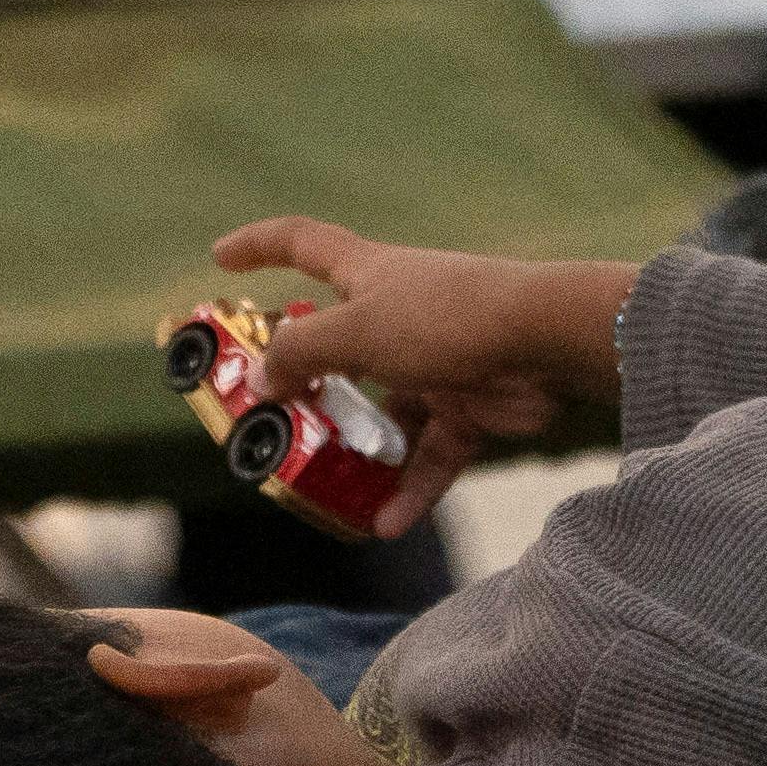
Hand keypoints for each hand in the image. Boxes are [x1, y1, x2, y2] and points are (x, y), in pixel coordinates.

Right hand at [210, 217, 638, 537]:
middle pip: (335, 343)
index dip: (258, 246)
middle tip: (269, 420)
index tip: (221, 258)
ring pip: (381, 409)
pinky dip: (410, 486)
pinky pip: (428, 452)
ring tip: (326, 489)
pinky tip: (386, 522)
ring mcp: (433, 359)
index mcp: (366, 274)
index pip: (301, 243)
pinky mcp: (468, 403)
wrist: (545, 341)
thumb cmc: (445, 318)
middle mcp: (396, 312)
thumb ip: (300, 354)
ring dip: (357, 450)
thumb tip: (262, 380)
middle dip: (303, 383)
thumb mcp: (355, 332)